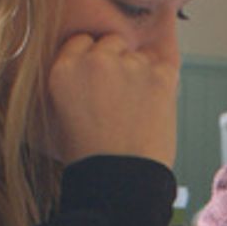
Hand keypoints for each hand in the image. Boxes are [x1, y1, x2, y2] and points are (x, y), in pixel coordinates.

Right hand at [45, 31, 178, 168]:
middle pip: (111, 42)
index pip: (81, 42)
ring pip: (138, 54)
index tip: (98, 80)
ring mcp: (129, 66)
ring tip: (137, 111)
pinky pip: (165, 64)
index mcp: (64, 70)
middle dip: (116, 61)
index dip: (92, 60)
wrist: (120, 184)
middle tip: (119, 96)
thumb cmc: (90, 160)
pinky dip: (164, 81)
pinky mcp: (160, 76)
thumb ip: (72, 83)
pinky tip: (156, 104)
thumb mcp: (61, 117)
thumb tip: (89, 66)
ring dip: (140, 73)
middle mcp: (95, 61)